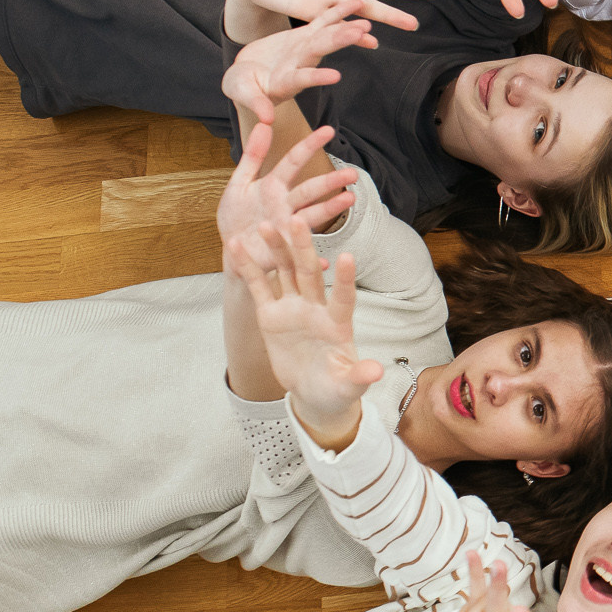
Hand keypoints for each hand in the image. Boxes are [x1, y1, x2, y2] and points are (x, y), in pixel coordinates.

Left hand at [216, 118, 356, 247]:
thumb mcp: (238, 183)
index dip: (309, 145)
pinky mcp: (286, 249)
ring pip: (313, 216)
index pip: (294, 161)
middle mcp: (286, 205)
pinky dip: (316, 259)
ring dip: (331, 209)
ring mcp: (288, 227)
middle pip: (310, 190)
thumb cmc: (236, 216)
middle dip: (331, 180)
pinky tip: (327, 261)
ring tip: (350, 200)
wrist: (233, 250)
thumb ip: (252, 156)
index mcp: (273, 186)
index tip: (329, 130)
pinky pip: (301, 254)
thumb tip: (264, 125)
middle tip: (352, 172)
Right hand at [221, 2, 377, 126]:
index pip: (302, 79)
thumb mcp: (243, 94)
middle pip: (319, 51)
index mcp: (285, 82)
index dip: (316, 77)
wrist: (247, 75)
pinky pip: (323, 22)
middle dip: (338, 41)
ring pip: (326, 36)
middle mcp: (300, 65)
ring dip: (345, 28)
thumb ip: (256, 103)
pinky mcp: (304, 36)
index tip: (335, 76)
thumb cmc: (243, 87)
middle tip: (359, 33)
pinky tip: (356, 3)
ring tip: (365, 22)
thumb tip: (266, 120)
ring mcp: (305, 50)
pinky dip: (338, 13)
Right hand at [228, 212, 382, 444]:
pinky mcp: (271, 315)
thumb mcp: (348, 386)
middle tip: (298, 219)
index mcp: (338, 323)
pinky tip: (237, 246)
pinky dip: (249, 268)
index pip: (344, 297)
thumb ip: (359, 376)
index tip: (347, 257)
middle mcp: (316, 309)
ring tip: (266, 224)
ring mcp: (293, 309)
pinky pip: (259, 287)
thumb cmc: (337, 388)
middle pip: (310, 273)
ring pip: (284, 273)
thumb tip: (375, 373)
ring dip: (277, 249)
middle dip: (304, 248)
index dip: (345, 279)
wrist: (315, 392)